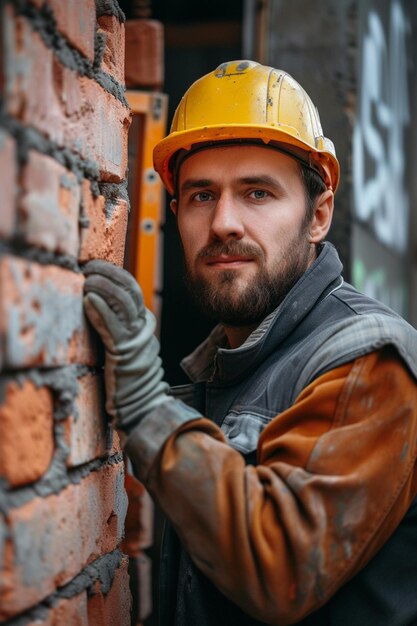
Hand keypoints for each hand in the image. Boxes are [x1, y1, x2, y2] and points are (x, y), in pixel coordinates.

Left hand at [83, 260, 168, 432]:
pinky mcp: (125, 354)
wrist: (141, 406)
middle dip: (109, 273)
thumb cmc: (127, 379)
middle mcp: (144, 328)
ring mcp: (136, 340)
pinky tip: (88, 300)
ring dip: (103, 287)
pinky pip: (113, 327)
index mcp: (144, 323)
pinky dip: (101, 311)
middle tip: (89, 267)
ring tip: (87, 281)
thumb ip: (114, 324)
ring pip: (124, 303)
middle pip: (130, 289)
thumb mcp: (123, 344)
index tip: (94, 266)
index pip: (132, 288)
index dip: (113, 273)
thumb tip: (93, 302)